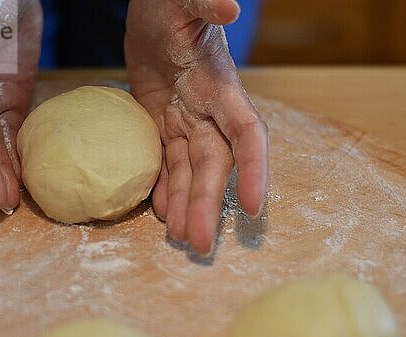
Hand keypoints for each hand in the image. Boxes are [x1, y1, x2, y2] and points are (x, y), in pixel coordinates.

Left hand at [125, 0, 268, 254]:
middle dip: (208, 203)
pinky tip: (162, 213)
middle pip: (214, 165)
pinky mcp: (163, 125)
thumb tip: (229, 8)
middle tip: (199, 243)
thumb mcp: (183, 0)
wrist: (152, 12)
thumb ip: (204, 4)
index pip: (246, 133)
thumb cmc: (170, 3)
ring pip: (189, 171)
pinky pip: (166, 164)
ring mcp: (186, 122)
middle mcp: (208, 112)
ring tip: (179, 239)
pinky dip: (164, 189)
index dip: (253, 169)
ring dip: (187, 205)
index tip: (251, 206)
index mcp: (220, 87)